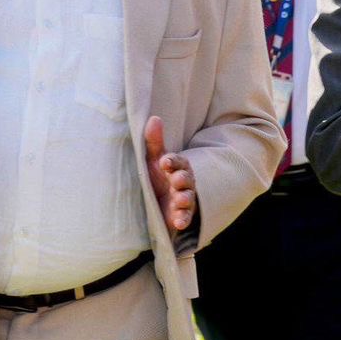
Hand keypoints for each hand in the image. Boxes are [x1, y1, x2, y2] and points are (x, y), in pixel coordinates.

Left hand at [144, 115, 196, 234]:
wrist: (156, 202)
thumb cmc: (156, 176)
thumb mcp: (153, 159)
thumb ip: (154, 141)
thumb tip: (154, 118)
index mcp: (177, 166)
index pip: (178, 161)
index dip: (172, 161)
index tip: (164, 162)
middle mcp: (183, 182)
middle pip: (186, 179)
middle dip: (182, 179)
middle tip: (176, 180)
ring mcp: (184, 198)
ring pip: (188, 198)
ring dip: (184, 199)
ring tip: (179, 201)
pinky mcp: (181, 214)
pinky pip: (185, 217)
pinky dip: (183, 219)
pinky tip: (178, 222)